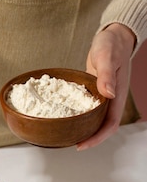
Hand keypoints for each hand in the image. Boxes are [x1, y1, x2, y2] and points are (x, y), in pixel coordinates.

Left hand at [77, 23, 135, 149]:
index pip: (109, 125)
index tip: (81, 145)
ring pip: (93, 118)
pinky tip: (64, 115)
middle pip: (101, 126)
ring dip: (82, 127)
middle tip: (69, 143)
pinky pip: (87, 107)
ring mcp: (102, 96)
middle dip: (88, 137)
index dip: (97, 138)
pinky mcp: (94, 91)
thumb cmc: (112, 44)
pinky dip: (78, 114)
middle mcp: (110, 100)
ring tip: (65, 134)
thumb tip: (108, 94)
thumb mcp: (107, 57)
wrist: (113, 36)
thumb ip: (107, 75)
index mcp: (117, 97)